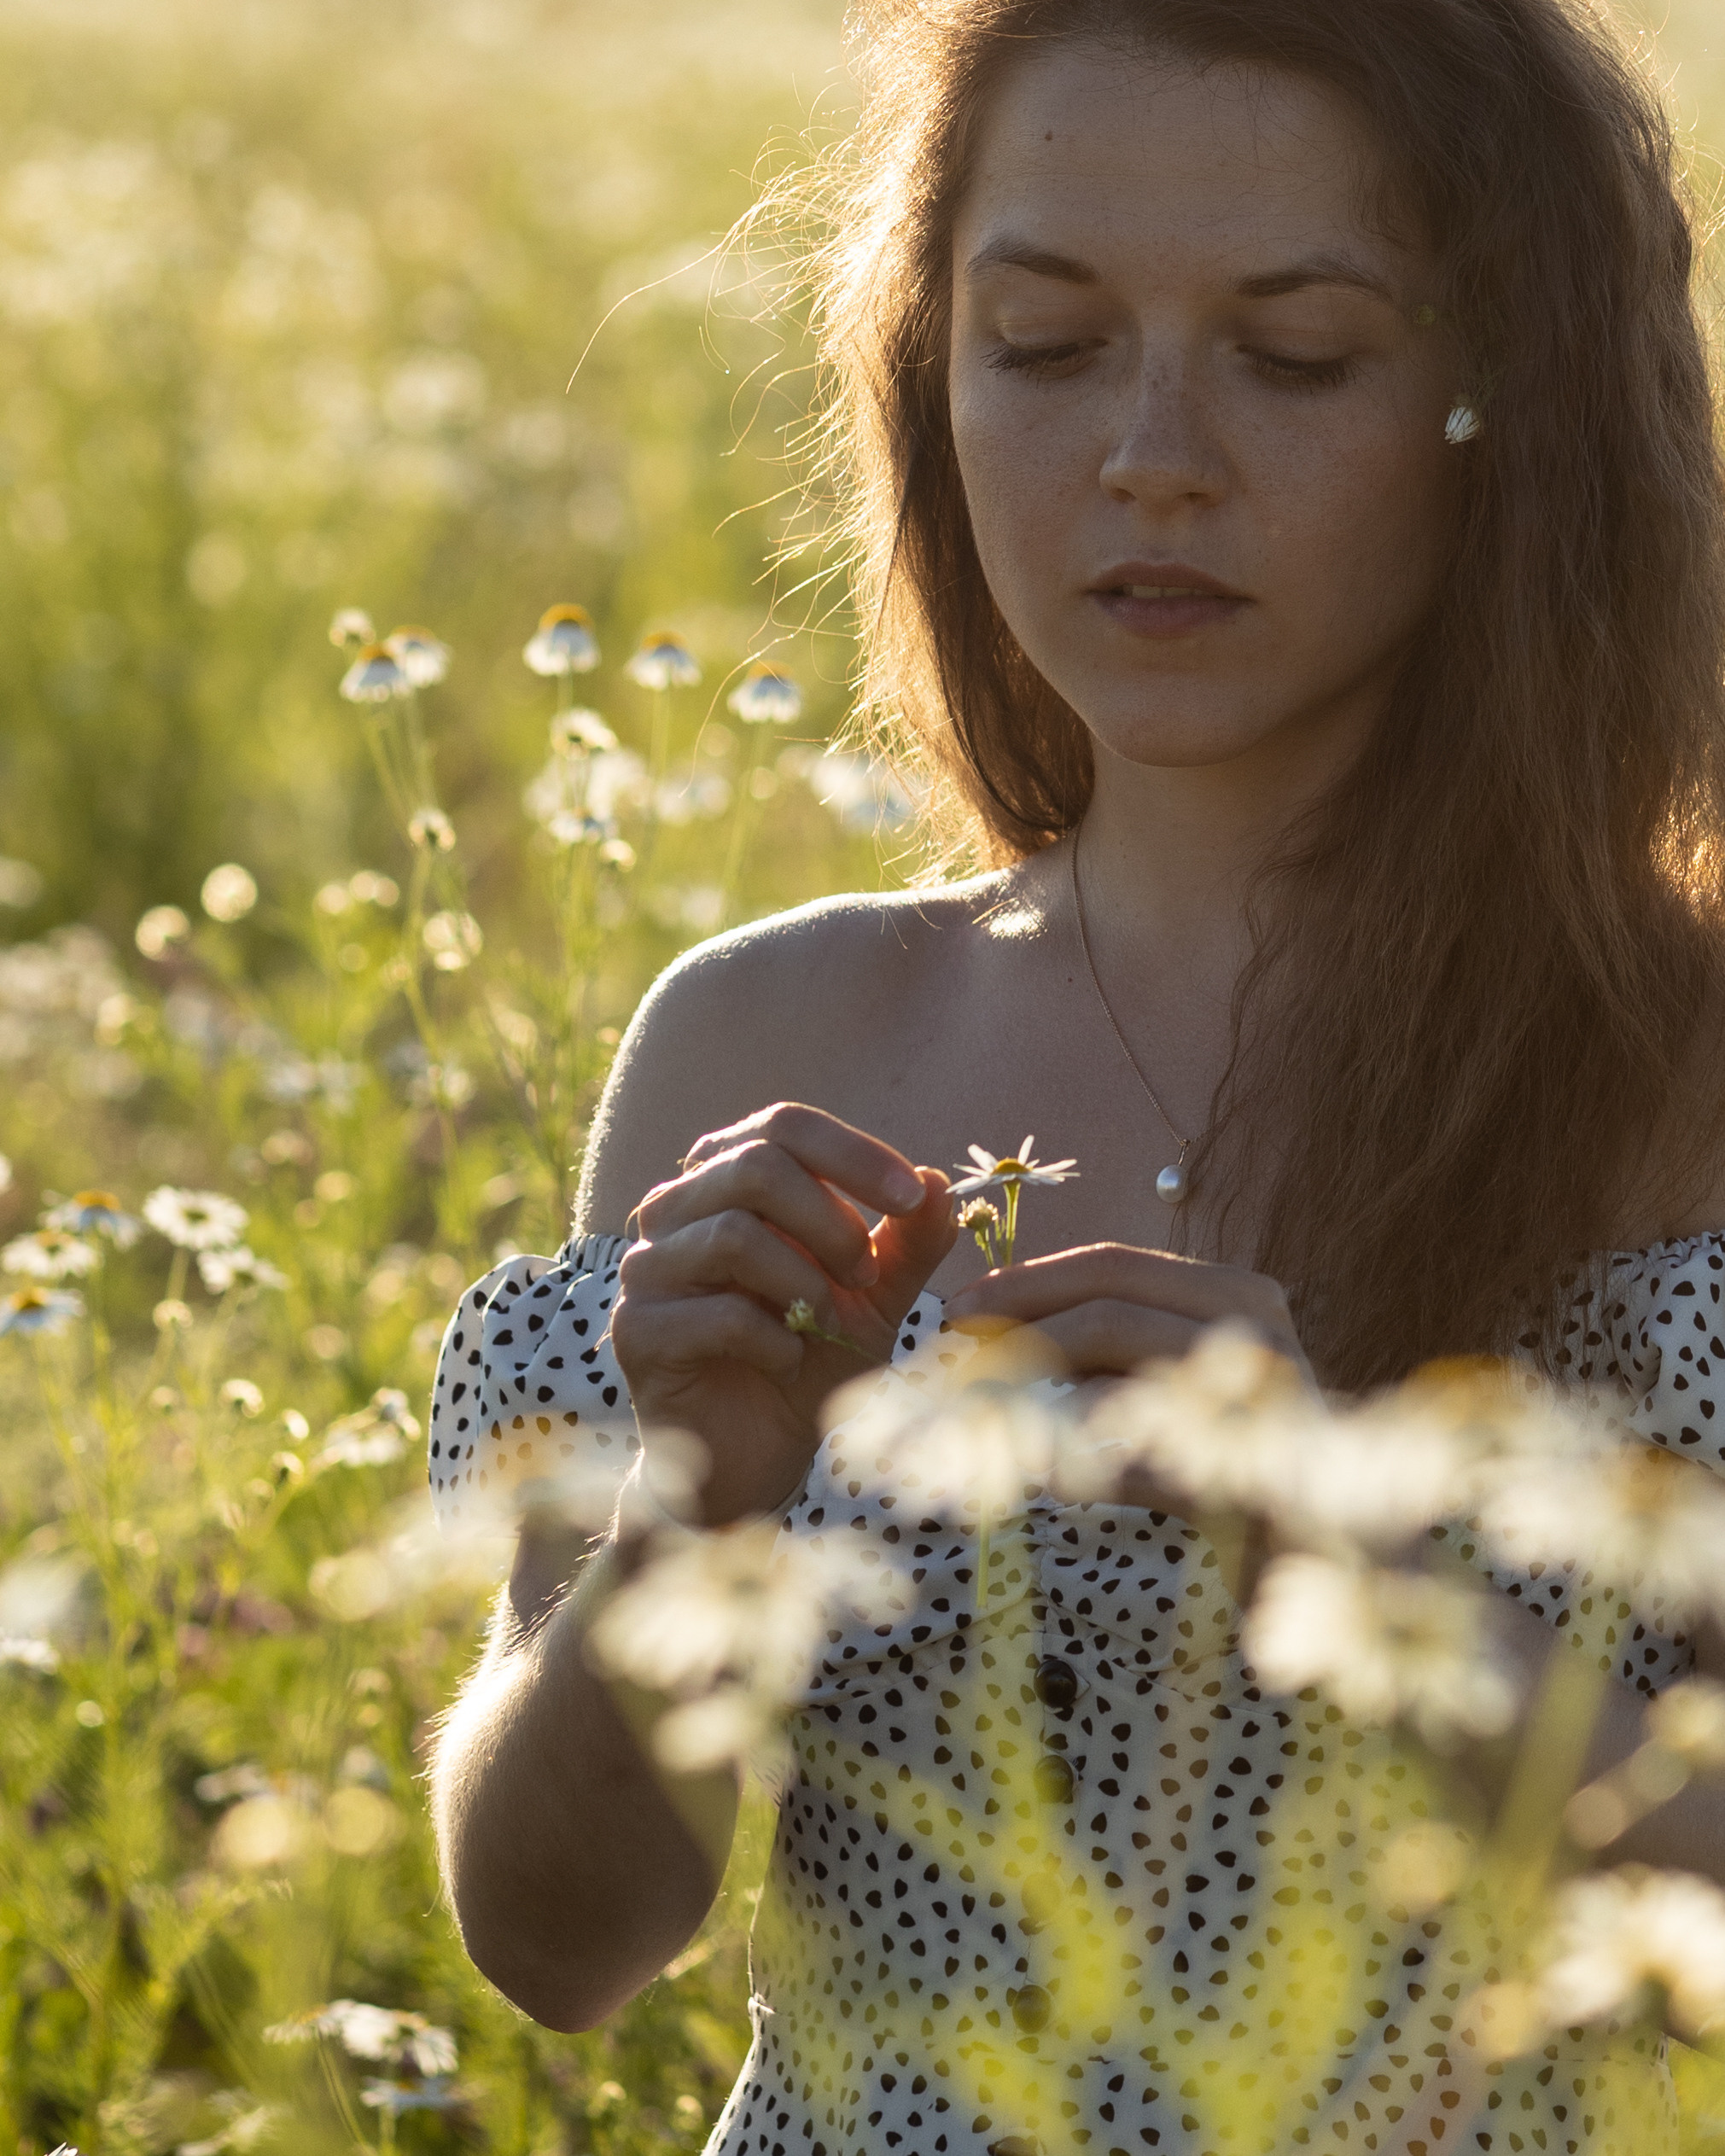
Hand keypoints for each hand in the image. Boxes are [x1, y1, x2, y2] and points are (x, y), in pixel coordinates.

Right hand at [610, 1104, 955, 1524]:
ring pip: (733, 1235)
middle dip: (831, 1223)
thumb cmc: (809, 1359)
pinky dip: (773, 1340)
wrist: (753, 1455)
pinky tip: (786, 1361)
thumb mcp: (873, 1299)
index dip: (854, 1154)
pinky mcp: (635, 1331)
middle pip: (754, 1166)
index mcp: (724, 1179)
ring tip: (823, 1323)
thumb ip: (906, 1245)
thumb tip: (938, 1183)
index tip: (912, 1198)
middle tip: (865, 1277)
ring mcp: (645, 1268)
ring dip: (804, 1283)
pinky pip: (717, 1313)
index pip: (784, 1126)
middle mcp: (673, 1209)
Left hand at [943, 1242, 1312, 1538]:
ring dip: (1033, 1371)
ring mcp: (1262, 1383)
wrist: (1337, 1556)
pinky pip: (1139, 1445)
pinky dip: (1075, 1451)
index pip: (1112, 1263)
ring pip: (1120, 1352)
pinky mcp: (1256, 1456)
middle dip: (1017, 1307)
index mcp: (1233, 1292)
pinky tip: (1029, 1469)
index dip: (1026, 1278)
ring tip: (972, 1397)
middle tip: (948, 1337)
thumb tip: (995, 1349)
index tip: (957, 1306)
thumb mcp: (1170, 1392)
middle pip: (1110, 1291)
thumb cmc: (1239, 1471)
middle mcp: (1253, 1320)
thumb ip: (1106, 1358)